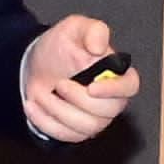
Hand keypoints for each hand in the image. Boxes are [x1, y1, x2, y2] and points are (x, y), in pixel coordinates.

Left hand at [22, 15, 141, 141]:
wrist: (37, 65)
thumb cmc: (60, 47)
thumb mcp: (75, 28)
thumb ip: (93, 30)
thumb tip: (99, 46)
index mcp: (117, 74)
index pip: (130, 87)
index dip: (114, 90)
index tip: (91, 87)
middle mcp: (111, 100)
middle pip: (108, 111)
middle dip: (78, 100)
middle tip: (59, 84)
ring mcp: (96, 118)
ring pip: (87, 127)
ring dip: (58, 110)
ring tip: (43, 92)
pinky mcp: (77, 131)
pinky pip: (66, 135)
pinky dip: (45, 121)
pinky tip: (33, 105)